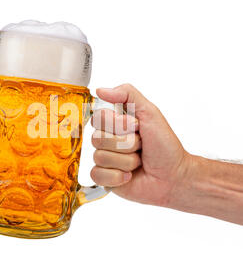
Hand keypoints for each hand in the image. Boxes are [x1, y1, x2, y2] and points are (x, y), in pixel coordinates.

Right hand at [90, 83, 192, 207]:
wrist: (173, 175)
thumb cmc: (164, 145)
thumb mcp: (150, 112)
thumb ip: (127, 95)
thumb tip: (101, 90)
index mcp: (115, 124)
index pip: (98, 118)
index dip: (117, 124)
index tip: (136, 126)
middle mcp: (107, 140)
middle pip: (97, 138)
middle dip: (126, 144)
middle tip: (141, 146)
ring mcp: (105, 159)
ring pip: (100, 157)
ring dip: (126, 161)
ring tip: (139, 162)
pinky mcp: (105, 178)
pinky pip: (97, 174)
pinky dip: (117, 176)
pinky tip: (129, 176)